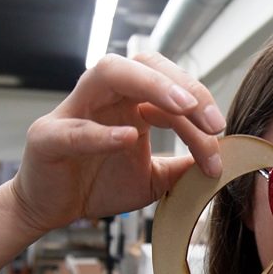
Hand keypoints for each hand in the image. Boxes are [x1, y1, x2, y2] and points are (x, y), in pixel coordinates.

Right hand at [12, 52, 225, 233]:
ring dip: (151, 85)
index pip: (171, 88)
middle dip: (183, 85)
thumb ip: (183, 168)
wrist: (53, 209)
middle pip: (145, 64)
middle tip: (212, 119)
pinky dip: (101, 132)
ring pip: (110, 72)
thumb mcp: (153, 179)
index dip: (200, 107)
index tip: (221, 135)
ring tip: (183, 109)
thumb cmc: (98, 184)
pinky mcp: (48, 137)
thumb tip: (224, 163)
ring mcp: (74, 110)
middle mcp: (105, 96)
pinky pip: (75, 127)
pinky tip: (127, 137)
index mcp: (131, 101)